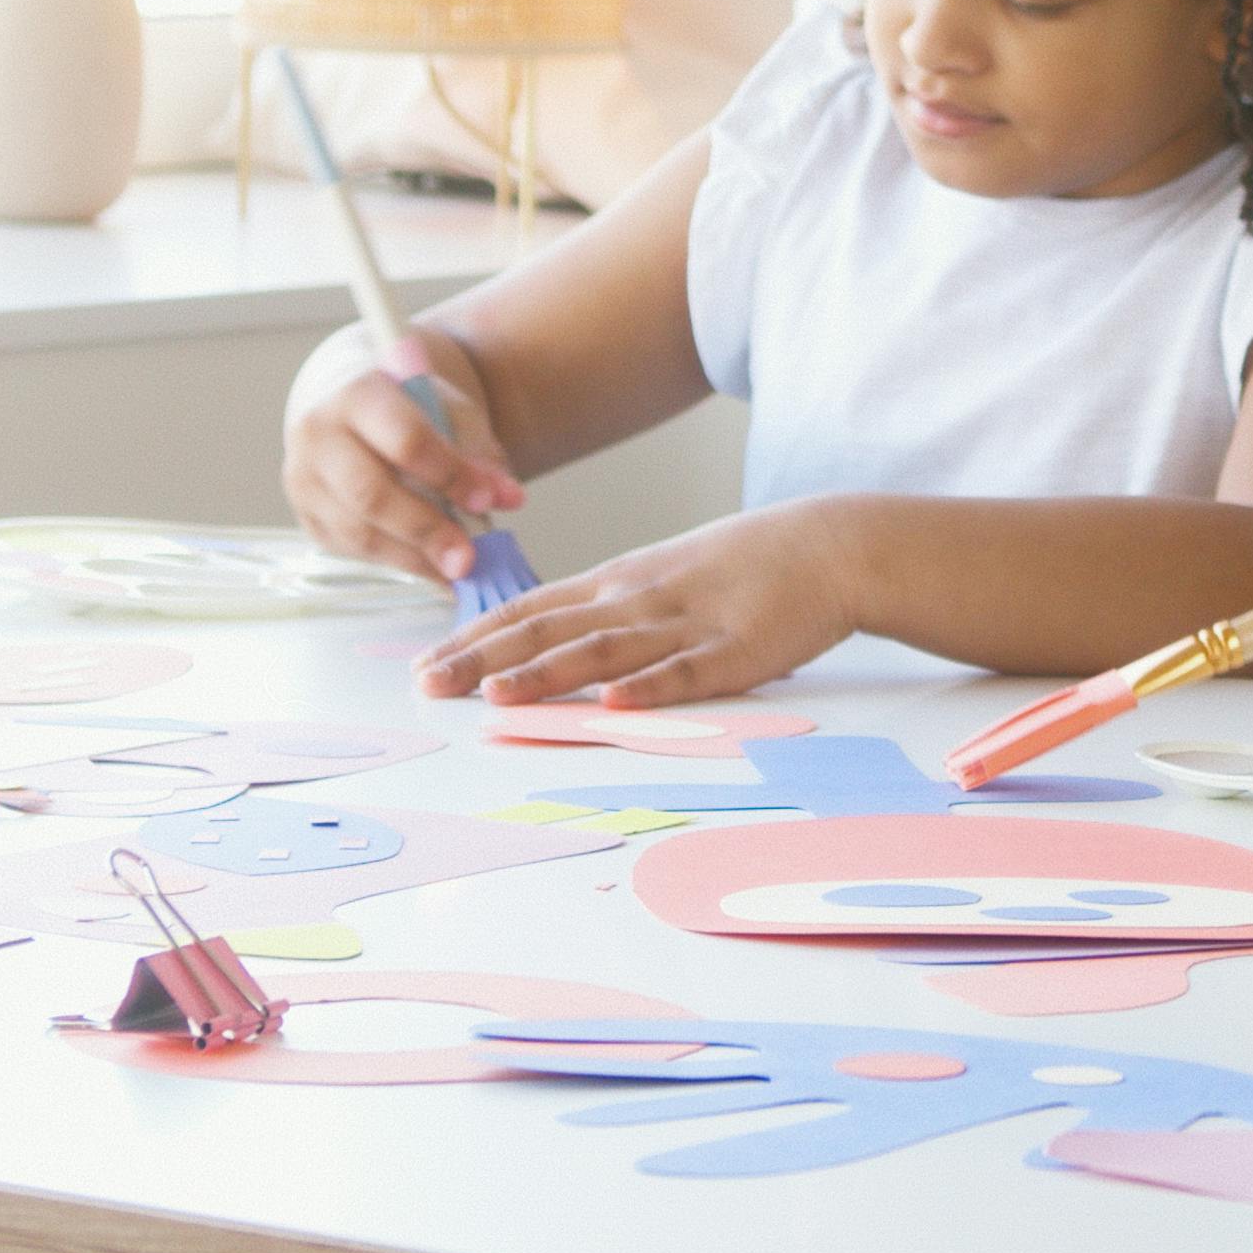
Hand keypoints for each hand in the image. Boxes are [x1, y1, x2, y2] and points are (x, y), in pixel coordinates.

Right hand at [283, 331, 522, 583]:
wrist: (359, 415)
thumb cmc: (409, 410)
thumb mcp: (449, 413)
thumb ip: (477, 452)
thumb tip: (506, 496)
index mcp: (358, 395)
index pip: (405, 440)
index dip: (449, 474)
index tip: (486, 500)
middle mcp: (319, 436)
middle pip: (371, 493)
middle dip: (425, 529)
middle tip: (468, 558)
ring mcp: (305, 481)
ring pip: (359, 531)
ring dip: (414, 558)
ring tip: (457, 572)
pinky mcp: (308, 518)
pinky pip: (353, 550)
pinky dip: (398, 564)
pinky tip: (433, 570)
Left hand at [415, 504, 859, 707]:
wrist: (827, 546)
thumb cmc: (742, 568)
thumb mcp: (662, 576)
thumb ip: (608, 609)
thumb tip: (547, 641)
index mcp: (619, 583)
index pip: (530, 609)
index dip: (475, 637)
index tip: (426, 663)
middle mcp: (638, 600)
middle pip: (549, 631)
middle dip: (483, 659)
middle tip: (428, 685)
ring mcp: (685, 626)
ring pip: (604, 651)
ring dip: (547, 675)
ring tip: (495, 694)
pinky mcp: (736, 653)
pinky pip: (685, 674)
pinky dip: (648, 690)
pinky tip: (615, 705)